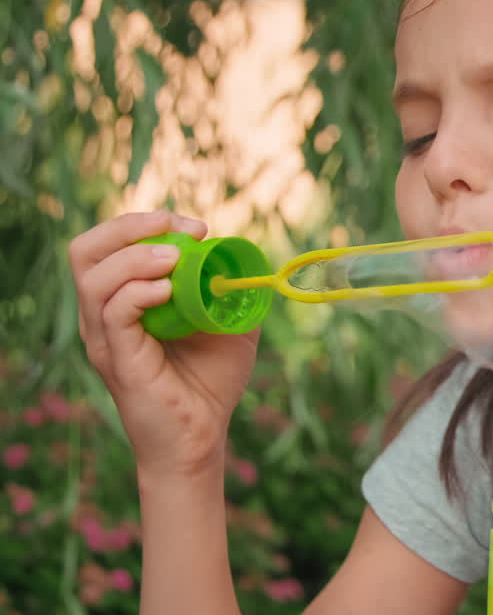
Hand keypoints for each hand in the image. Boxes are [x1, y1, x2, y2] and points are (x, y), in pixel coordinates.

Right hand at [70, 210, 260, 477]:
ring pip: (93, 277)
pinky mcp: (118, 360)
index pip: (108, 244)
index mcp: (123, 301)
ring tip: (176, 259)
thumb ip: (228, 288)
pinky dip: (139, 291)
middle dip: (130, 227)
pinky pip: (113, 313)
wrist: (203, 437)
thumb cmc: (211, 382)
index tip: (195, 227)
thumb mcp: (229, 322)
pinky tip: (169, 290)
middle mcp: (103, 316)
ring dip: (137, 256)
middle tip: (177, 229)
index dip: (146, 223)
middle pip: (86, 250)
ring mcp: (106, 338)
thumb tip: (240, 255)